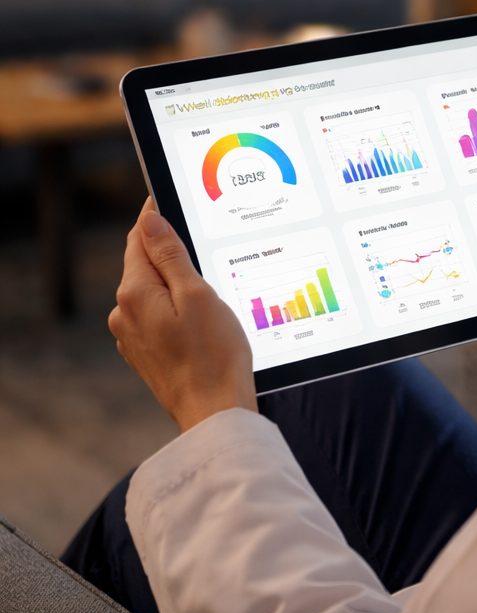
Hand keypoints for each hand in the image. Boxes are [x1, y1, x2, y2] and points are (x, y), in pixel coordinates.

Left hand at [109, 198, 256, 433]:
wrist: (215, 412)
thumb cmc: (215, 355)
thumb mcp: (199, 294)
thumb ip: (170, 255)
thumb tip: (150, 221)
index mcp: (135, 294)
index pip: (139, 238)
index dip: (157, 217)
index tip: (175, 200)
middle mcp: (125, 314)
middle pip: (145, 264)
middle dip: (172, 254)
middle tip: (208, 251)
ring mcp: (133, 336)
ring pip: (153, 291)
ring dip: (177, 284)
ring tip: (213, 294)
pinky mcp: (145, 352)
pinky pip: (158, 315)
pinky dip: (178, 308)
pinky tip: (204, 321)